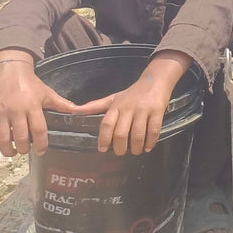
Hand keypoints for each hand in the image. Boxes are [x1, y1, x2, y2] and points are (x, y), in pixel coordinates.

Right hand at [0, 51, 77, 156]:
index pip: (38, 130)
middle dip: (24, 149)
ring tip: (13, 152)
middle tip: (26, 150)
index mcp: (32, 106)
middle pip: (20, 137)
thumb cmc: (30, 84)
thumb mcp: (47, 93)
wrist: (10, 71)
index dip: (41, 144)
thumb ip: (61, 104)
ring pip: (2, 139)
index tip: (41, 151)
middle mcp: (15, 110)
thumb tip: (78, 111)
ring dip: (8, 150)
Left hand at [73, 51, 189, 155]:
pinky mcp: (157, 111)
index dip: (104, 139)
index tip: (102, 149)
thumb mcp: (113, 98)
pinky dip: (150, 142)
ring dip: (136, 147)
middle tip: (121, 152)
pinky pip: (153, 130)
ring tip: (135, 151)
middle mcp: (129, 108)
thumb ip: (95, 106)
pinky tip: (148, 147)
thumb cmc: (132, 93)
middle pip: (121, 133)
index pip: (107, 124)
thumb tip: (74, 111)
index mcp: (116, 106)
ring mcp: (144, 110)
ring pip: (137, 134)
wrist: (156, 79)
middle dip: (120, 148)